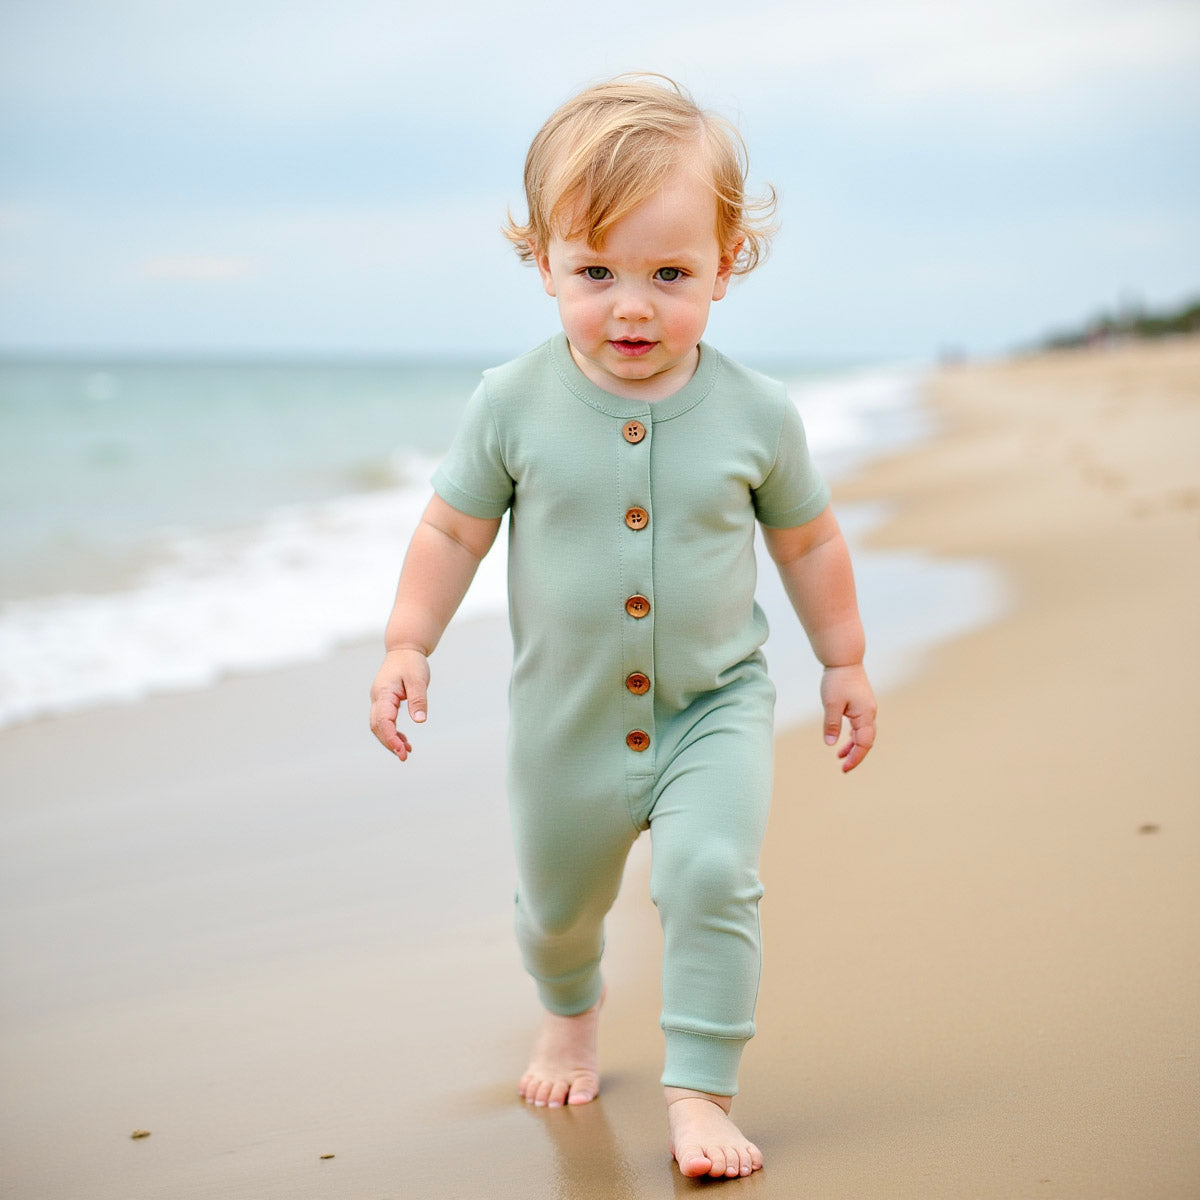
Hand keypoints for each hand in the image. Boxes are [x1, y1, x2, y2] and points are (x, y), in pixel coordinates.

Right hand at [369, 647, 429, 761]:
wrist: (404, 649)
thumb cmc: (411, 662)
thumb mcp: (418, 680)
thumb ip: (418, 699)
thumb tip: (420, 720)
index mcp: (384, 693)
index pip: (383, 721)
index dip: (391, 738)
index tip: (402, 751)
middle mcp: (377, 698)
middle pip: (377, 727)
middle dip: (389, 743)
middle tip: (405, 756)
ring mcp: (379, 700)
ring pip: (379, 726)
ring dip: (391, 740)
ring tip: (407, 751)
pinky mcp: (384, 702)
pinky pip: (385, 721)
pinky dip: (393, 732)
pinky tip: (405, 740)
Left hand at [820, 664, 875, 772]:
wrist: (844, 660)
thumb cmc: (837, 680)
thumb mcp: (831, 703)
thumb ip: (832, 724)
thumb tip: (831, 744)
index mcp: (865, 715)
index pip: (864, 743)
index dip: (856, 757)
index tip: (845, 768)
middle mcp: (869, 713)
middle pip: (866, 741)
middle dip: (856, 755)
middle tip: (843, 767)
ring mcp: (867, 709)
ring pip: (863, 734)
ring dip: (853, 746)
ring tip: (840, 756)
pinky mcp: (861, 705)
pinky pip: (859, 725)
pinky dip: (852, 735)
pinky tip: (842, 739)